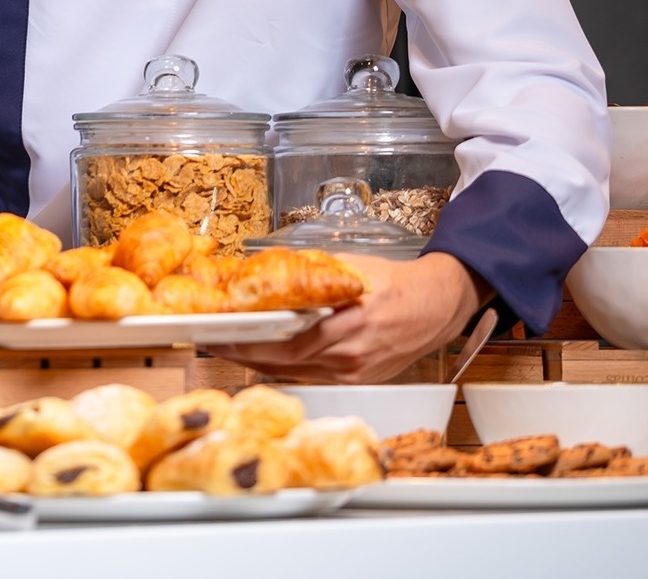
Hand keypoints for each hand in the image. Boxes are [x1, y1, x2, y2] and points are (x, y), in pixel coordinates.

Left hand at [214, 252, 481, 383]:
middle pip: (284, 363)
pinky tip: (265, 359)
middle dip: (244, 355)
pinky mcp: (355, 381)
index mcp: (348, 323)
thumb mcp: (354, 268)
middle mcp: (348, 355)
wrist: (435, 308)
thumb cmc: (395, 284)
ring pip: (294, 374)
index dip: (250, 343)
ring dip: (259, 364)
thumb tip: (273, 267)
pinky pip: (311, 378)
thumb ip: (315, 272)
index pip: (287, 341)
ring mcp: (352, 373)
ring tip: (230, 350)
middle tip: (212, 344)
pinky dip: (285, 369)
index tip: (220, 335)